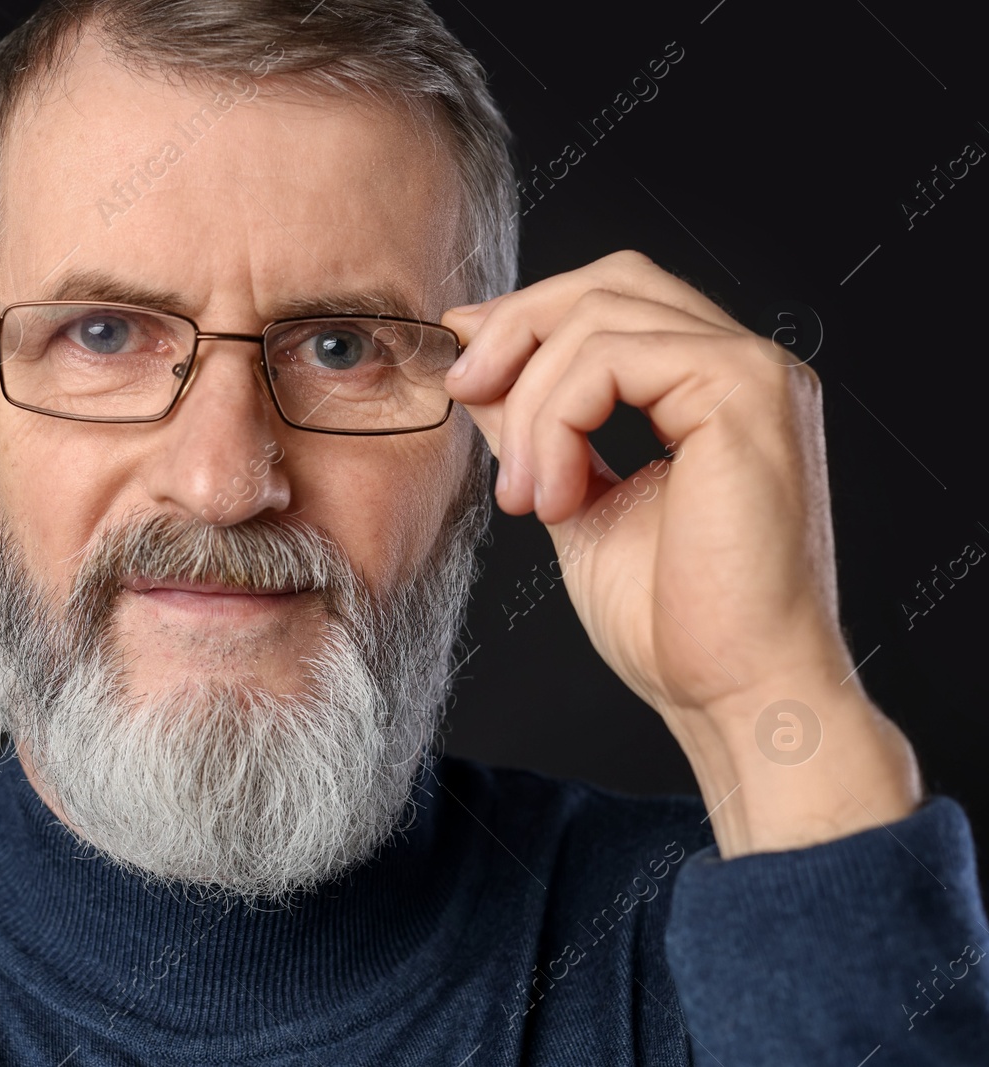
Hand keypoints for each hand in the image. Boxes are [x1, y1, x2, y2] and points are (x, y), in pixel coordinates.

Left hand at [442, 251, 920, 857]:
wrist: (732, 691)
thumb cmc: (670, 621)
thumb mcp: (575, 499)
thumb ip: (537, 426)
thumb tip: (479, 367)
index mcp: (711, 388)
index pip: (613, 301)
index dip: (528, 318)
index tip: (462, 367)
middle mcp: (741, 367)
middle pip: (609, 281)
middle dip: (518, 328)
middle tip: (463, 392)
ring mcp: (751, 372)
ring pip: (599, 318)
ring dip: (531, 402)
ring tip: (525, 495)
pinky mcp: (743, 394)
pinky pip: (612, 360)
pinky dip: (558, 421)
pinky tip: (555, 499)